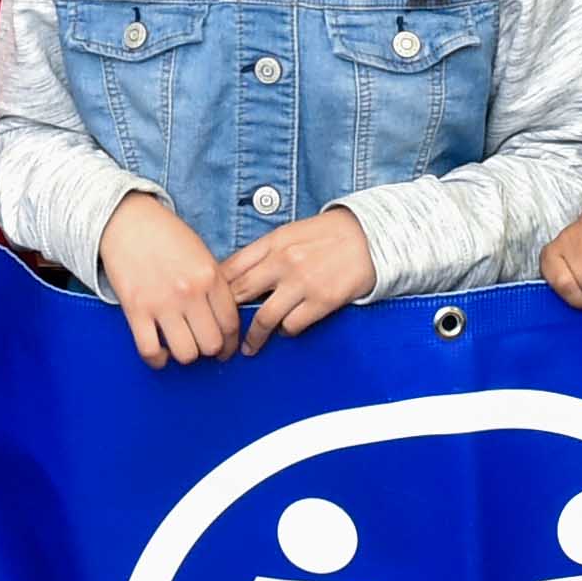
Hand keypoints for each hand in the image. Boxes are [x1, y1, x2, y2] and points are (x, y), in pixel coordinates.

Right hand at [96, 194, 238, 368]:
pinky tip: (160, 352)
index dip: (230, 343)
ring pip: (186, 353)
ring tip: (181, 345)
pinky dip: (157, 359)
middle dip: (210, 350)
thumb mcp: (201, 253)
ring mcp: (162, 303)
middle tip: (203, 346)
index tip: (225, 348)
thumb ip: (214, 284)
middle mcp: (189, 292)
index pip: (231, 323)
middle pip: (212, 343)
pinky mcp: (135, 309)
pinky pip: (150, 350)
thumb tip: (223, 318)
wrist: (126, 219)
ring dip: (186, 354)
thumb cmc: (164, 234)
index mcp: (210, 276)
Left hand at [218, 209, 377, 354]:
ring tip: (248, 347)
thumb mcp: (291, 233)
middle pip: (240, 294)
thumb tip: (237, 275)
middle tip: (219, 331)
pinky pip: (293, 325)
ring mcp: (302, 283)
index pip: (231, 267)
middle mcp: (284, 261)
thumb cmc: (330, 235)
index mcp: (273, 242)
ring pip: (264, 317)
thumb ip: (265, 252)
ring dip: (253, 336)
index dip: (215, 289)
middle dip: (226, 315)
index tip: (210, 303)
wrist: (371, 236)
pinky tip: (286, 331)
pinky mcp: (322, 301)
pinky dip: (286, 331)